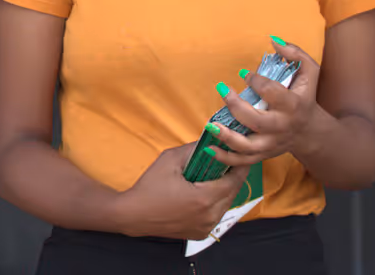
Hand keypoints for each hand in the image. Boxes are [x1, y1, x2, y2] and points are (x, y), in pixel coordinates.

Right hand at [114, 141, 253, 239]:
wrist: (134, 215)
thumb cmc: (150, 187)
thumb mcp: (169, 160)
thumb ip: (193, 149)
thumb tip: (211, 140)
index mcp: (204, 198)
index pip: (234, 180)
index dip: (240, 166)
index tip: (241, 155)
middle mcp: (209, 216)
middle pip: (233, 193)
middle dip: (233, 177)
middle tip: (229, 162)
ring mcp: (206, 227)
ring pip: (225, 205)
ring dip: (224, 191)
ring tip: (216, 176)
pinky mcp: (200, 234)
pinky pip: (215, 215)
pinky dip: (215, 203)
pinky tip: (205, 193)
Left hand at [207, 39, 323, 165]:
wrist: (311, 132)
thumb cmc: (305, 97)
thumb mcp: (310, 72)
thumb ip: (296, 54)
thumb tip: (274, 41)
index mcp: (293, 105)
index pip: (272, 93)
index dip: (256, 81)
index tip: (243, 73)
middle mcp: (282, 127)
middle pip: (257, 121)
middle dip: (236, 107)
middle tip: (222, 90)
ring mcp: (271, 144)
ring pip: (248, 146)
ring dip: (227, 137)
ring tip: (211, 125)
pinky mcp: (263, 154)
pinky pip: (242, 161)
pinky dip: (225, 158)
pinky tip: (210, 147)